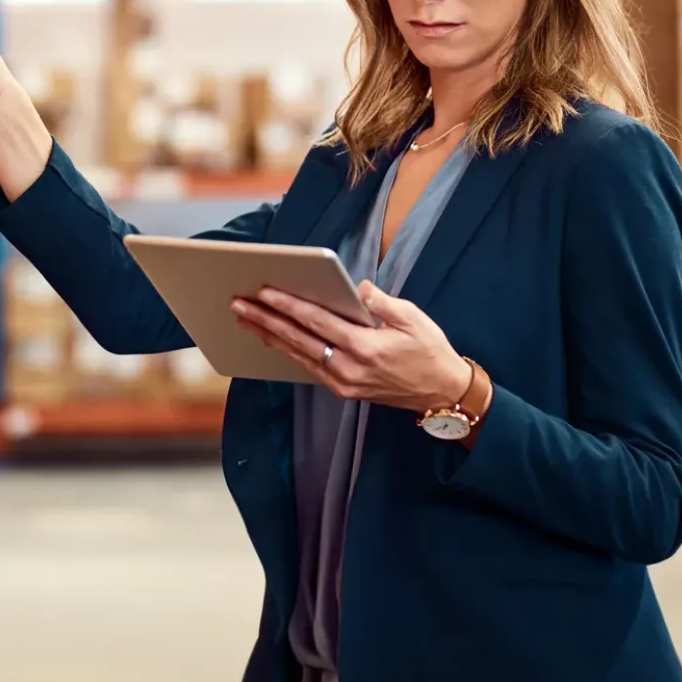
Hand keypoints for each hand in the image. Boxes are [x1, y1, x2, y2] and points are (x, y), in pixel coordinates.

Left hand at [230, 280, 471, 412]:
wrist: (443, 393)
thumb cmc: (430, 351)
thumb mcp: (414, 319)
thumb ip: (382, 303)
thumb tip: (358, 288)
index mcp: (366, 347)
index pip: (318, 322)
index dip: (289, 306)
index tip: (265, 292)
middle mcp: (350, 368)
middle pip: (298, 340)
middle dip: (266, 320)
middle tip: (238, 305)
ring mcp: (344, 383)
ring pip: (299, 355)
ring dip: (270, 336)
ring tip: (245, 320)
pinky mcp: (344, 390)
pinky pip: (310, 367)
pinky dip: (289, 351)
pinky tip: (273, 339)